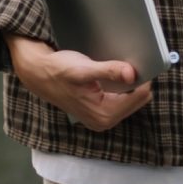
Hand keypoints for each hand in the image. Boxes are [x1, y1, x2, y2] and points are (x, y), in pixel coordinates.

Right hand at [7, 36, 154, 131]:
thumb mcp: (84, 69)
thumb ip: (108, 71)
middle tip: (127, 63)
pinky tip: (114, 76)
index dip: (142, 77)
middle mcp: (104, 121)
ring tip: (119, 69)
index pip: (139, 96)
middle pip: (138, 99)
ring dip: (130, 85)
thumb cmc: (59, 71)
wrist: (40, 74)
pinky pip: (123, 100)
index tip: (138, 62)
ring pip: (132, 99)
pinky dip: (123, 88)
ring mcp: (102, 118)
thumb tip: (132, 74)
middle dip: (137, 82)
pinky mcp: (100, 112)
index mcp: (103, 114)